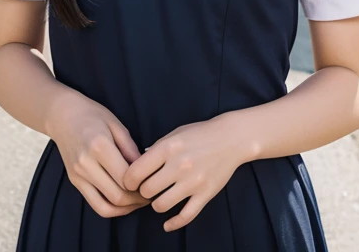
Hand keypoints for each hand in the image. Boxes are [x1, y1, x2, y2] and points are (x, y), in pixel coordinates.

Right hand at [48, 90, 152, 217]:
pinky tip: (123, 203)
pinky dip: (111, 209)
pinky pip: (95, 204)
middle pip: (117, 196)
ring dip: (126, 208)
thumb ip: (131, 148)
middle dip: (137, 200)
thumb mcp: (116, 124)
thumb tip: (145, 169)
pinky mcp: (75, 181)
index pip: (126, 178)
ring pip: (106, 206)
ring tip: (139, 201)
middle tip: (150, 194)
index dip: (143, 185)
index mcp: (99, 147)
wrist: (62, 114)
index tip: (154, 182)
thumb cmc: (92, 114)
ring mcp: (78, 175)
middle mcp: (87, 164)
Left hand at [122, 113, 241, 231]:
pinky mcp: (205, 194)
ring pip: (161, 205)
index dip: (128, 180)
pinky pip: (185, 216)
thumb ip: (155, 150)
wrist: (230, 138)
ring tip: (160, 197)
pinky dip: (173, 224)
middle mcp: (179, 165)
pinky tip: (167, 224)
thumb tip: (136, 168)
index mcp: (168, 147)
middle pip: (146, 190)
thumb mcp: (173, 134)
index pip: (136, 172)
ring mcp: (193, 182)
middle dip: (143, 191)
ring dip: (157, 204)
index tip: (130, 182)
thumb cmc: (199, 134)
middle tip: (147, 188)